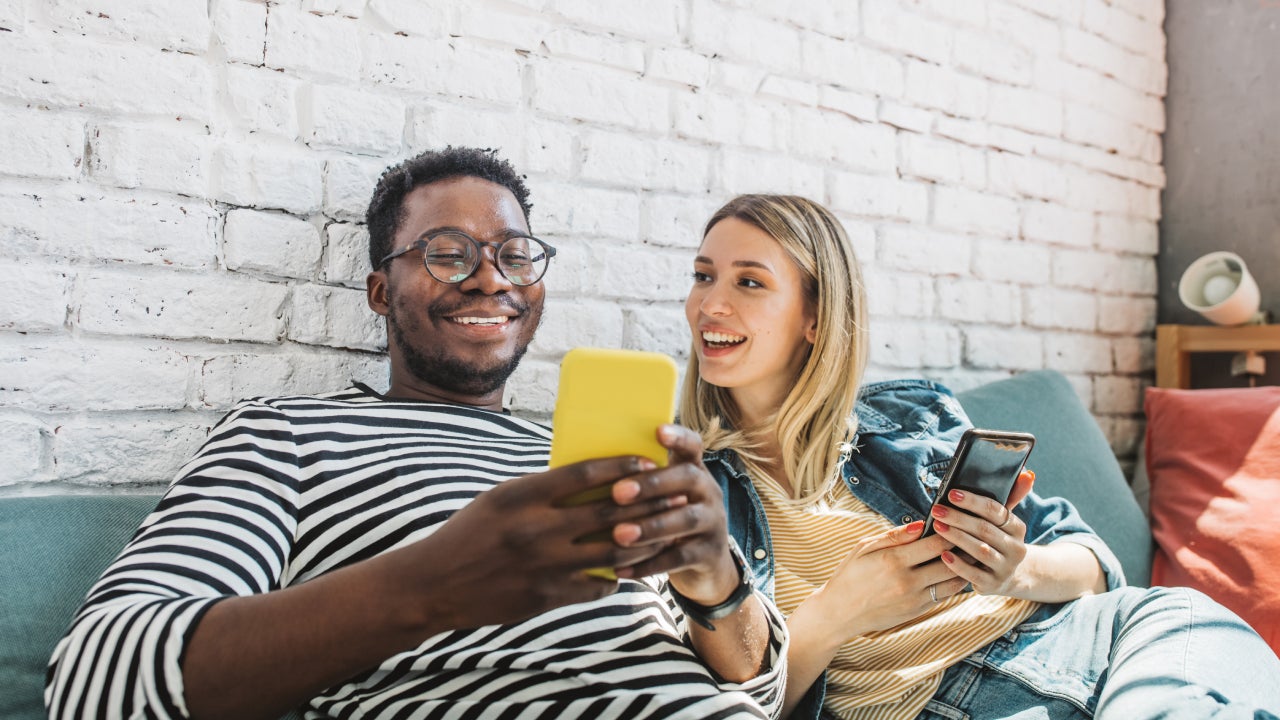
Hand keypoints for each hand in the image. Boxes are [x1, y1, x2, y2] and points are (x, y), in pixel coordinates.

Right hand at [394, 456, 684, 629]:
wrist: (436, 584)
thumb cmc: (468, 533)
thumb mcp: (499, 498)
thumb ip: (541, 490)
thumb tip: (587, 477)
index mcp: (524, 496)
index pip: (585, 474)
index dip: (622, 467)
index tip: (647, 463)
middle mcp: (537, 529)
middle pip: (608, 512)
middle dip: (648, 502)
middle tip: (675, 494)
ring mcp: (545, 566)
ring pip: (613, 552)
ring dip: (643, 542)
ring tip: (664, 532)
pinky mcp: (548, 596)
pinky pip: (597, 585)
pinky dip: (615, 577)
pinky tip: (628, 570)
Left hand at [608, 424, 738, 605]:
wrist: (704, 564)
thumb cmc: (666, 520)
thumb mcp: (662, 497)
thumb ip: (641, 483)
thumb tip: (585, 471)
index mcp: (693, 470)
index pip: (692, 445)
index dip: (678, 437)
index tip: (658, 432)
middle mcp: (708, 491)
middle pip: (688, 478)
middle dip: (652, 484)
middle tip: (618, 492)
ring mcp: (713, 522)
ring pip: (686, 519)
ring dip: (651, 526)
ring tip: (619, 534)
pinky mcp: (710, 553)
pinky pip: (680, 558)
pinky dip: (649, 563)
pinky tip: (621, 569)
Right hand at [800, 521, 966, 641]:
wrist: (840, 612)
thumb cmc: (850, 575)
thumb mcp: (864, 548)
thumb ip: (895, 536)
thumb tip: (921, 523)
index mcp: (893, 560)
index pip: (935, 543)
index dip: (951, 531)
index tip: (957, 522)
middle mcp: (906, 581)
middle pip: (950, 562)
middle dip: (963, 548)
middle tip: (972, 537)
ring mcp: (914, 599)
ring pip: (953, 581)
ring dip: (963, 567)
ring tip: (969, 554)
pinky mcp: (917, 611)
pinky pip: (944, 595)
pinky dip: (953, 583)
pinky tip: (954, 572)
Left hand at [930, 469, 1034, 595]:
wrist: (1011, 576)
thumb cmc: (998, 540)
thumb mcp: (1005, 521)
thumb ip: (1012, 496)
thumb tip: (1028, 472)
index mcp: (1017, 528)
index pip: (996, 511)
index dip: (973, 501)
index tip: (951, 493)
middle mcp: (1015, 548)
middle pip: (985, 529)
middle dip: (959, 518)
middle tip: (937, 509)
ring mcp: (1005, 568)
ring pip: (980, 550)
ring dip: (957, 537)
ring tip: (937, 527)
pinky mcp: (993, 585)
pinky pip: (974, 574)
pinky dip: (958, 565)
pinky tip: (943, 555)